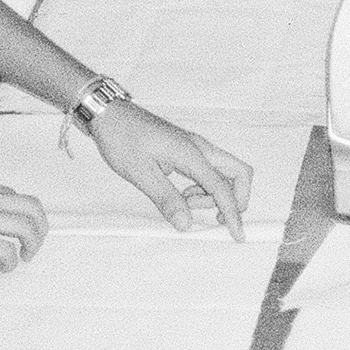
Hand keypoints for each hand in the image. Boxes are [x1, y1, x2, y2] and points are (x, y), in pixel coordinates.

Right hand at [0, 175, 47, 271]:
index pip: (13, 195)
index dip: (20, 214)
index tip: (16, 229)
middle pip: (32, 206)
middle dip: (39, 228)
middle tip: (31, 245)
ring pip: (27, 226)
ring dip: (32, 245)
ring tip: (23, 257)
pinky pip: (6, 250)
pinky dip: (11, 261)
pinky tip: (3, 268)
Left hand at [93, 99, 251, 238]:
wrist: (110, 114)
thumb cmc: (121, 136)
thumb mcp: (140, 173)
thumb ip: (166, 199)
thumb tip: (186, 223)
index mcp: (190, 153)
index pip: (223, 187)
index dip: (233, 213)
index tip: (237, 235)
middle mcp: (199, 148)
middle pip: (239, 173)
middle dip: (236, 199)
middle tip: (216, 217)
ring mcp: (195, 147)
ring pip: (225, 173)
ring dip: (214, 195)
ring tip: (186, 204)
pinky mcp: (188, 149)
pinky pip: (210, 171)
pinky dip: (204, 188)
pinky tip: (182, 194)